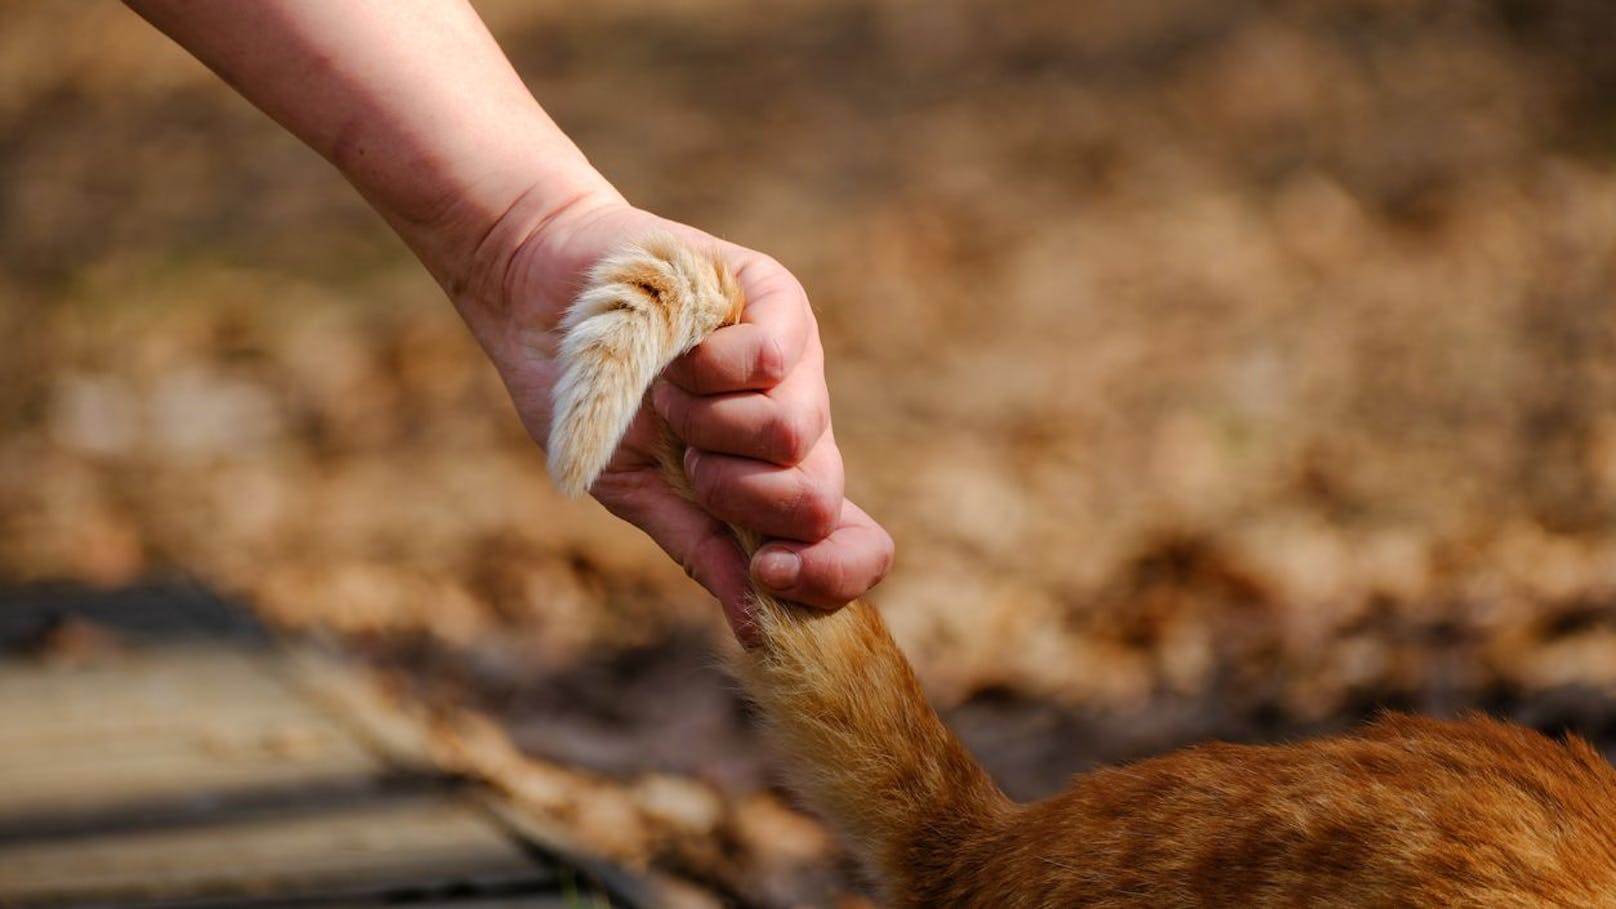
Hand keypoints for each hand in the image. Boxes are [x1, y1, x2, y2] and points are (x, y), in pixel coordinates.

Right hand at [460, 199, 893, 635]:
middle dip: (740, 496)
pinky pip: (775, 359)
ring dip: (709, 427)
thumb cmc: (586, 394)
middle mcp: (798, 427)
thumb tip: (762, 628)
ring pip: (796, 433)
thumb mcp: (635, 489)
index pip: (854, 547)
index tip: (768, 573)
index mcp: (771, 484)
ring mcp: (797, 362)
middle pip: (822, 499)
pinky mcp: (779, 299)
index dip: (833, 576)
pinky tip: (680, 351)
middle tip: (686, 457)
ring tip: (669, 393)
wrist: (536, 296)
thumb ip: (701, 548)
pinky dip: (709, 368)